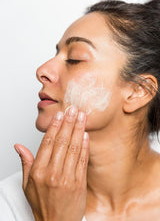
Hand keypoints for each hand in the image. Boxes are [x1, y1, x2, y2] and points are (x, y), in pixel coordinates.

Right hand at [14, 106, 88, 220]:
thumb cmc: (42, 203)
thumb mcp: (27, 184)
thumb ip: (26, 162)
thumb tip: (19, 146)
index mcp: (39, 171)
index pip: (47, 143)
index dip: (55, 127)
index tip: (60, 115)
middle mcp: (53, 173)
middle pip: (62, 142)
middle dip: (68, 123)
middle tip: (73, 109)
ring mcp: (68, 178)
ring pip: (73, 148)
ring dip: (78, 130)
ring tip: (81, 117)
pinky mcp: (79, 182)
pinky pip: (82, 160)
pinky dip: (85, 146)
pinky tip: (85, 134)